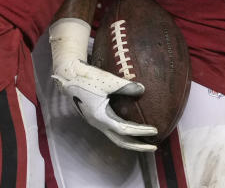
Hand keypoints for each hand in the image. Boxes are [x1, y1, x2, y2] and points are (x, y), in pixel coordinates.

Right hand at [49, 18, 157, 151]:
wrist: (69, 76)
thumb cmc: (87, 78)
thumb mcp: (108, 81)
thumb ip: (126, 86)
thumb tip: (143, 89)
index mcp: (100, 117)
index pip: (125, 130)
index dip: (141, 131)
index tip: (155, 130)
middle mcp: (98, 123)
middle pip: (120, 141)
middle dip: (137, 146)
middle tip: (153, 147)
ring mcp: (97, 121)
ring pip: (116, 136)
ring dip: (131, 140)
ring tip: (145, 140)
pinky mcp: (96, 116)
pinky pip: (112, 129)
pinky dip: (124, 132)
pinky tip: (132, 127)